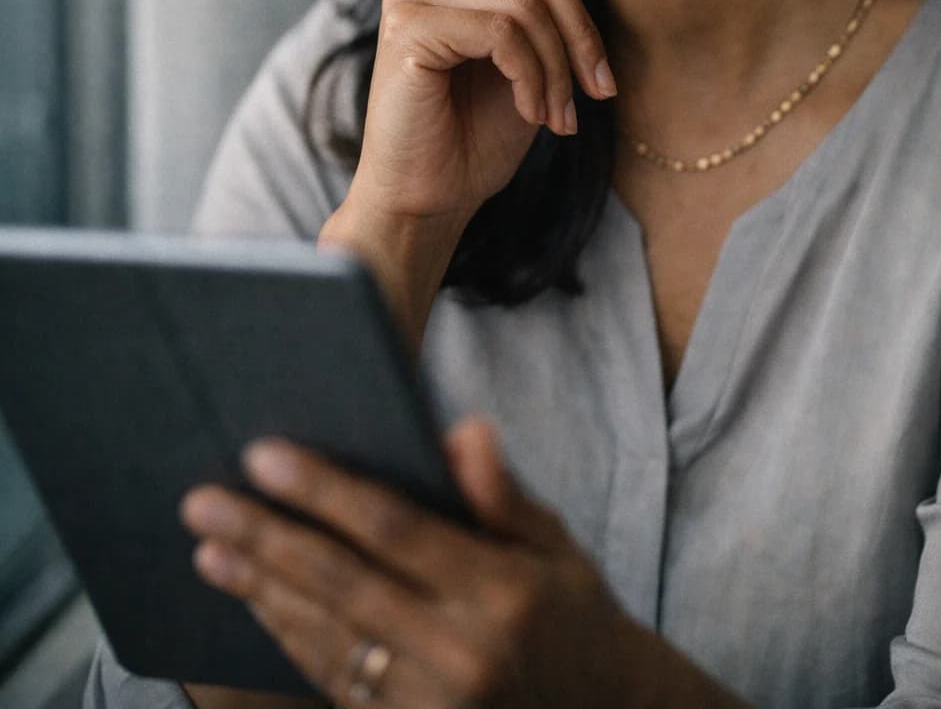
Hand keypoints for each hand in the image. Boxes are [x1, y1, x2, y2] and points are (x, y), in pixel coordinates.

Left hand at [181, 418, 655, 708]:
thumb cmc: (568, 612)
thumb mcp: (554, 544)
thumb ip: (502, 493)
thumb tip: (463, 429)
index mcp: (501, 591)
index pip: (394, 529)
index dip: (325, 490)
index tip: (264, 454)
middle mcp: (460, 652)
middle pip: (341, 583)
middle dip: (265, 536)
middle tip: (202, 499)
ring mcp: (430, 703)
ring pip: (325, 636)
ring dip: (259, 589)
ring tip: (208, 545)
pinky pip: (332, 679)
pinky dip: (287, 636)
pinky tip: (253, 599)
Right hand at [328, 0, 643, 238]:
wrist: (426, 204)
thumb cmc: (475, 140)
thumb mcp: (532, 61)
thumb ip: (550, 3)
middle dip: (581, 32)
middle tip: (600, 90)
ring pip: (526, 2)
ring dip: (559, 67)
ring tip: (560, 116)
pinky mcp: (409, 27)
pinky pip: (502, 32)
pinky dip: (533, 77)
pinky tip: (533, 114)